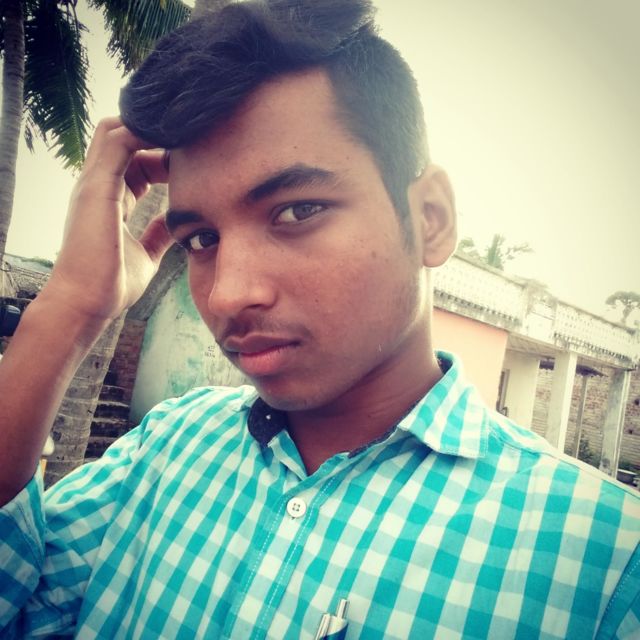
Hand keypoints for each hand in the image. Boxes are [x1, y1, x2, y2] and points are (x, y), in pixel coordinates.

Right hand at [42, 118, 173, 323]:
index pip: (134, 159)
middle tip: (190, 145)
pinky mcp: (97, 188)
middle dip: (156, 136)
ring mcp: (94, 184)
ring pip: (115, 130)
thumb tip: (173, 224)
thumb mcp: (145, 255)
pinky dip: (142, 132)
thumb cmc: (112, 284)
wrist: (89, 304)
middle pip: (123, 138)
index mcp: (109, 198)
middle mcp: (99, 185)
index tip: (193, 164)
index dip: (163, 156)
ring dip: (149, 127)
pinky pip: (116, 142)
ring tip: (182, 132)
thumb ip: (157, 235)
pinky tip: (171, 137)